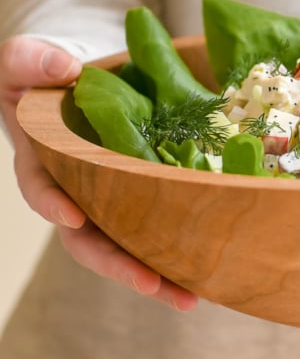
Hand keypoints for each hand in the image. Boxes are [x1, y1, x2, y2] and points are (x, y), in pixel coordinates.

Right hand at [0, 36, 196, 309]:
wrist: (81, 87)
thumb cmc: (46, 77)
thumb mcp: (28, 62)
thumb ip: (32, 61)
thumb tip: (64, 68)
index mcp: (43, 163)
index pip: (43, 189)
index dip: (52, 204)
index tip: (72, 217)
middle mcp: (75, 194)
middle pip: (90, 239)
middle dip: (119, 265)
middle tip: (152, 284)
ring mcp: (109, 202)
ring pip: (128, 247)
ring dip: (156, 275)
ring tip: (191, 297)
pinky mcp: (142, 201)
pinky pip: (158, 230)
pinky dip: (181, 253)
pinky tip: (212, 272)